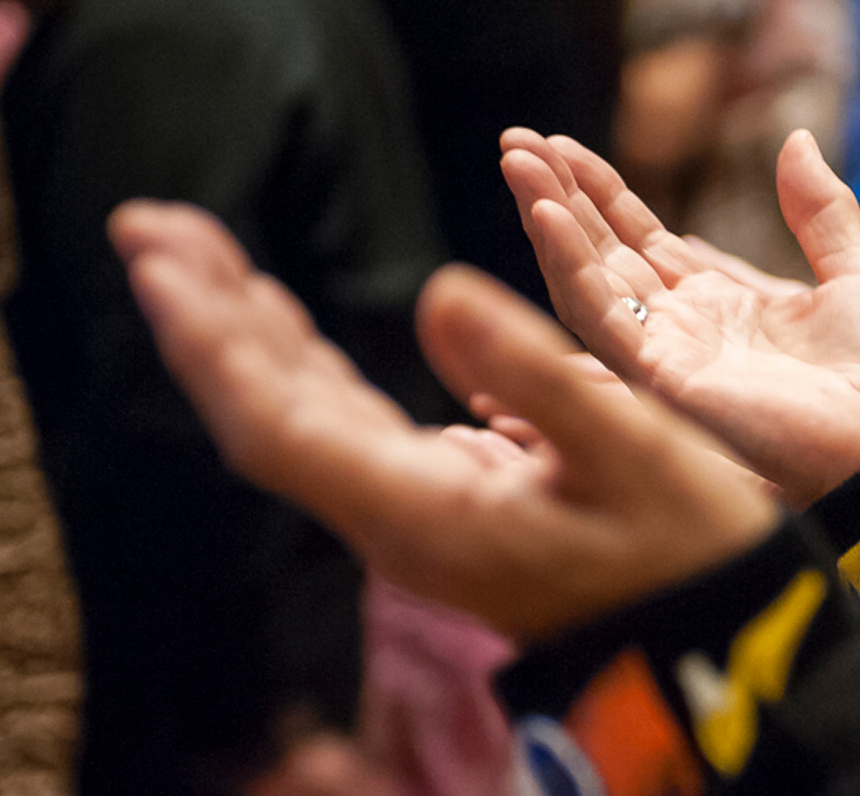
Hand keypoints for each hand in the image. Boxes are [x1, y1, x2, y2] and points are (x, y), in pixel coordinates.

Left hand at [110, 201, 778, 640]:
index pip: (277, 420)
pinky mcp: (442, 504)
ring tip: (199, 252)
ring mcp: (416, 515)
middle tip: (148, 222)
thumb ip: (538, 374)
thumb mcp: (635, 454)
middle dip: (204, 314)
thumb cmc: (690, 552)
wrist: (711, 637)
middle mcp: (400, 518)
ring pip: (299, 415)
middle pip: (267, 410)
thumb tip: (437, 288)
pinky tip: (287, 326)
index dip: (210, 338)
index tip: (159, 257)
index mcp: (428, 511)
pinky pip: (342, 426)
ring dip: (245, 331)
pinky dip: (303, 363)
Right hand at [499, 127, 859, 506]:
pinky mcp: (665, 382)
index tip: (562, 147)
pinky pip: (603, 320)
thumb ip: (819, 210)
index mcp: (722, 304)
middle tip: (516, 141)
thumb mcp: (857, 271)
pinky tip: (548, 219)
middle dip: (559, 198)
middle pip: (602, 253)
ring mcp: (669, 356)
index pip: (640, 238)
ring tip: (518, 162)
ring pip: (588, 281)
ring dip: (550, 222)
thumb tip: (796, 138)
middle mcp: (683, 330)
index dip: (600, 194)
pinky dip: (570, 270)